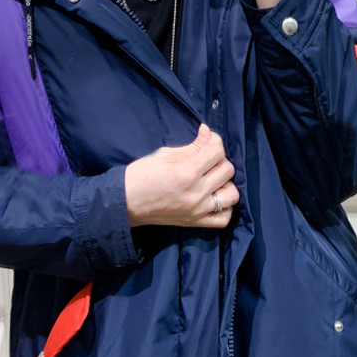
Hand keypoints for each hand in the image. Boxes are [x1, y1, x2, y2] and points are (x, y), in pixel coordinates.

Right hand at [124, 123, 239, 227]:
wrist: (124, 203)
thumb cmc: (140, 176)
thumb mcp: (164, 155)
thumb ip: (191, 147)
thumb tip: (208, 133)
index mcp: (186, 173)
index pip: (217, 151)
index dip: (214, 140)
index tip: (206, 139)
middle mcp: (195, 193)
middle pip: (227, 170)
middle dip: (218, 160)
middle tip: (205, 159)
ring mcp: (197, 211)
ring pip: (232, 194)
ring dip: (225, 184)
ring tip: (212, 180)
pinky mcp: (195, 223)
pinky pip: (223, 218)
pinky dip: (225, 208)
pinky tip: (214, 198)